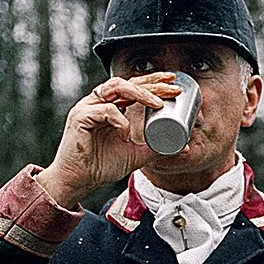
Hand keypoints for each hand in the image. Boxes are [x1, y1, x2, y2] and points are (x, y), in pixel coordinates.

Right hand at [35, 73, 181, 206]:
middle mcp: (100, 103)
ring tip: (158, 103)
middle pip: (127, 82)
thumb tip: (185, 147)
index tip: (174, 84)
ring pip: (115, 87)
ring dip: (139, 93)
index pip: (134, 88)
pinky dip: (119, 120)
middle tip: (172, 87)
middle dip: (151, 82)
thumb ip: (158, 149)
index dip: (153, 83)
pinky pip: (105, 110)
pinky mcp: (80, 117)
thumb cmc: (102, 166)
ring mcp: (88, 107)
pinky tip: (126, 134)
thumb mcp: (137, 155)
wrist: (79, 180)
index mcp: (112, 107)